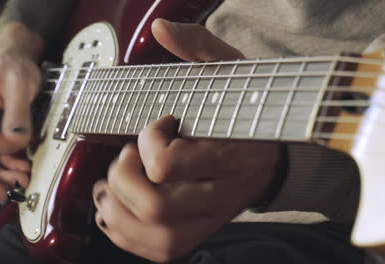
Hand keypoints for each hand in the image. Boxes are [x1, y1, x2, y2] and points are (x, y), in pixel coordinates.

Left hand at [92, 19, 281, 261]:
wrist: (271, 161)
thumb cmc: (249, 115)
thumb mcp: (232, 74)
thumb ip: (199, 48)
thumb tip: (162, 28)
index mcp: (232, 153)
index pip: (169, 163)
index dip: (148, 141)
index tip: (158, 124)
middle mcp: (221, 194)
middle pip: (155, 205)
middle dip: (123, 176)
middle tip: (127, 155)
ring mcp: (208, 220)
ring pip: (152, 233)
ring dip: (117, 207)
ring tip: (113, 182)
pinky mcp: (197, 234)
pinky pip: (155, 250)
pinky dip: (123, 231)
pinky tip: (117, 206)